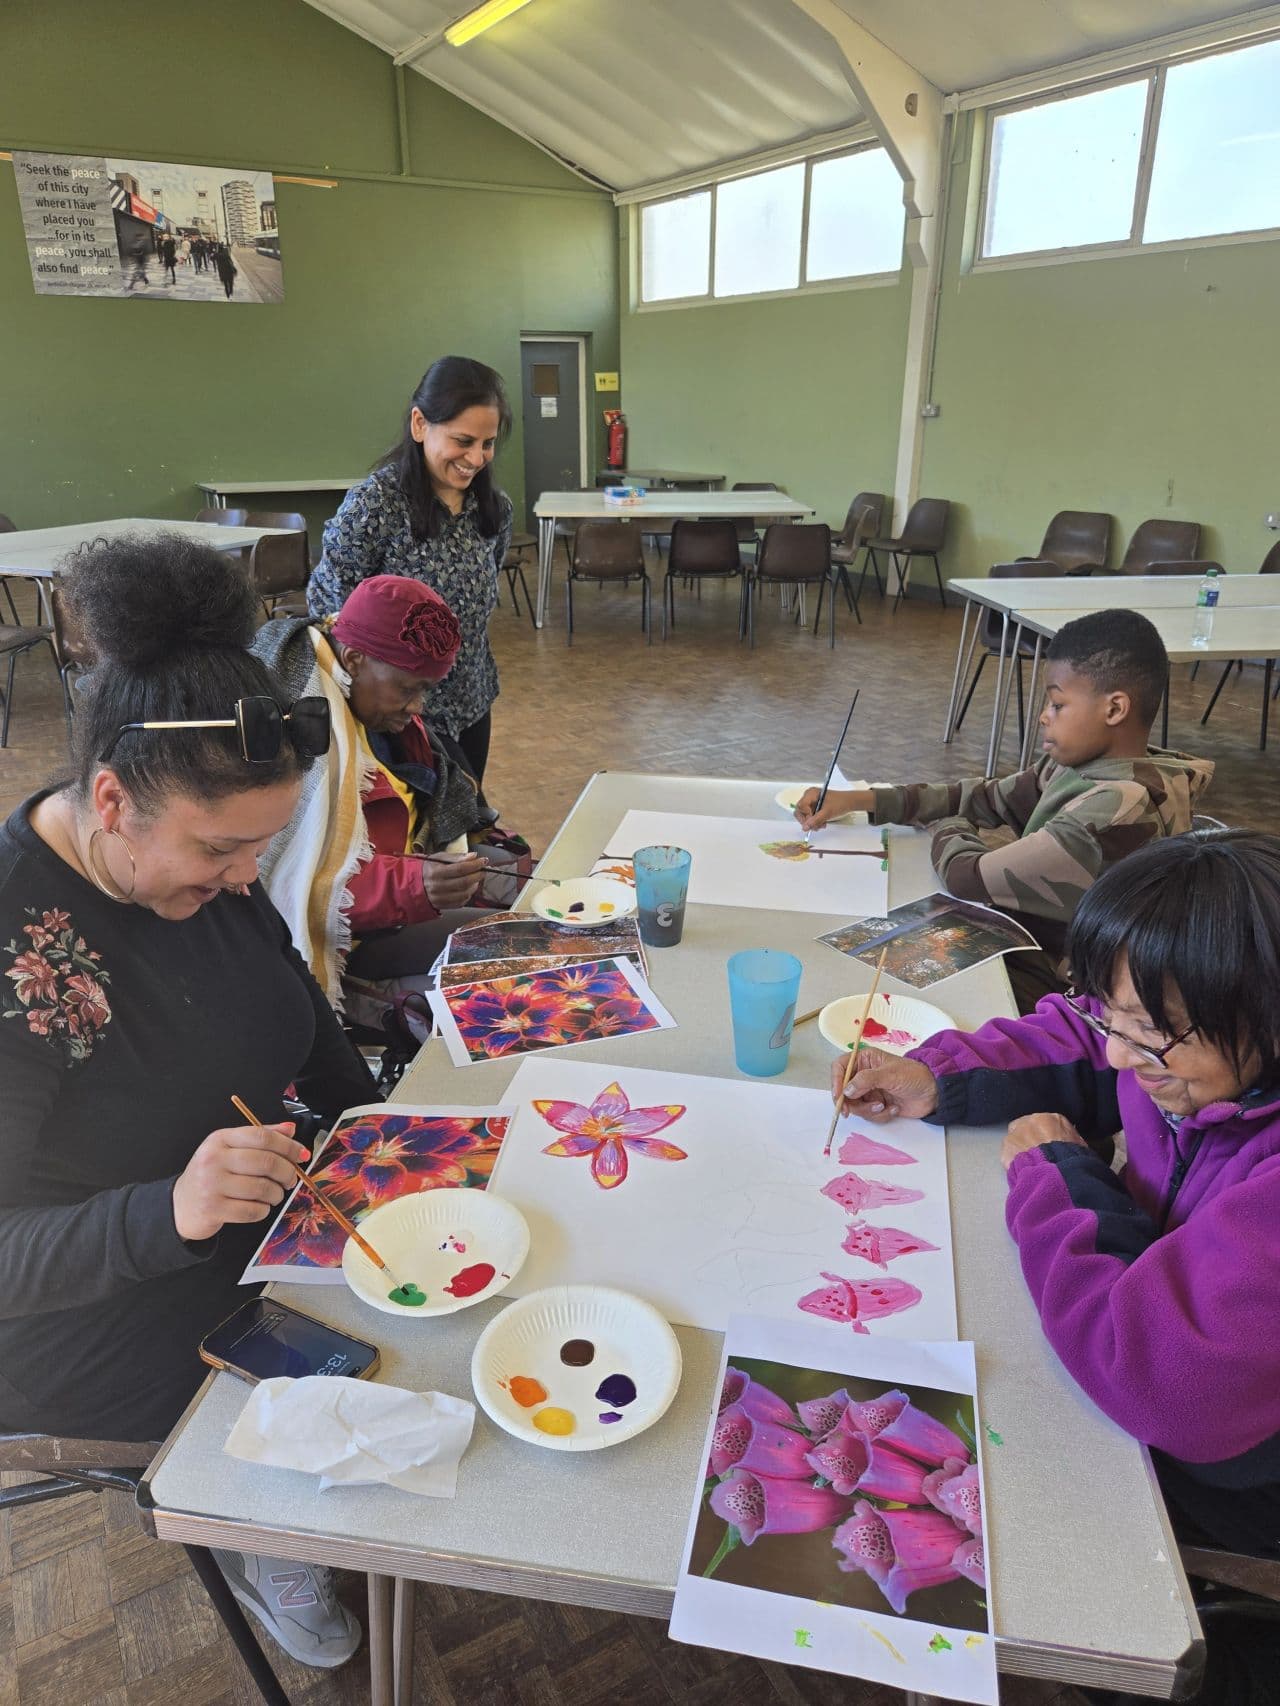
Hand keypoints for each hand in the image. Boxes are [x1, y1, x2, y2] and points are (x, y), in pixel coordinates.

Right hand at [172, 1123, 310, 1241]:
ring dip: (277, 1193)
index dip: (288, 1145)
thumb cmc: (212, 1175)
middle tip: (291, 1179)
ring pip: (262, 1188)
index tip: (302, 1154)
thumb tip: (290, 1129)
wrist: (181, 1205)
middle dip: (287, 1172)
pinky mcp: (213, 1209)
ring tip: (274, 1194)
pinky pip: (253, 1210)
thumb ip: (260, 1137)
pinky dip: (263, 1210)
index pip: (261, 1136)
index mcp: (220, 1139)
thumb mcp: (230, 1149)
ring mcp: (211, 1185)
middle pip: (266, 1162)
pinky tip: (260, 1206)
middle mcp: (213, 1159)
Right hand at [422, 851, 487, 909]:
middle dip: (478, 875)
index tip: (483, 861)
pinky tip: (468, 888)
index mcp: (436, 872)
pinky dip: (468, 895)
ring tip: (475, 879)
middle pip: (465, 882)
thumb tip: (473, 856)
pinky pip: (461, 902)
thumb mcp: (439, 857)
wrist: (413, 883)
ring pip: (465, 893)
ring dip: (474, 885)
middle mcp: (437, 886)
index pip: (461, 868)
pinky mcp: (443, 905)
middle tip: (482, 870)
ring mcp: (440, 898)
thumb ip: (457, 857)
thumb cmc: (428, 868)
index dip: (475, 864)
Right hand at [794, 787, 871, 831]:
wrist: (849, 802)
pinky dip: (815, 822)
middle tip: (816, 827)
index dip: (806, 816)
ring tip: (822, 826)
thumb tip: (804, 828)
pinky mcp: (815, 807)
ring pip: (805, 816)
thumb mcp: (828, 812)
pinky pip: (810, 817)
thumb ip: (816, 820)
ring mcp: (811, 802)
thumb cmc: (839, 803)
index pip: (801, 806)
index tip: (813, 822)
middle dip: (808, 821)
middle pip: (800, 811)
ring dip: (812, 823)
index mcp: (810, 793)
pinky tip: (822, 824)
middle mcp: (808, 797)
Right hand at [830, 1046, 938, 1122]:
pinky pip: (869, 1114)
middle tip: (851, 1112)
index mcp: (865, 1060)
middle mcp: (864, 1075)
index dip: (835, 1081)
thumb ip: (866, 1081)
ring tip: (884, 1106)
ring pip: (856, 1105)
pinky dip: (880, 1115)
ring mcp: (870, 1091)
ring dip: (869, 1110)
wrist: (934, 1093)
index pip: (840, 1067)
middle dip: (851, 1102)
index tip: (838, 1096)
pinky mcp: (878, 1105)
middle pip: (844, 1090)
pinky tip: (893, 1109)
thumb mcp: (889, 1074)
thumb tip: (846, 1090)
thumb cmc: (914, 1075)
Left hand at [1001, 1113, 1086, 1171]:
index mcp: (1053, 1119)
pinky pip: (1008, 1153)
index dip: (1044, 1137)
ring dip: (1020, 1150)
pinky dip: (1012, 1161)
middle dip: (1029, 1140)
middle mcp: (1032, 1120)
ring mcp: (1017, 1132)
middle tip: (1035, 1157)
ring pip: (1015, 1139)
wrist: (1057, 1173)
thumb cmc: (1073, 1160)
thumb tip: (1070, 1145)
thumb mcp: (1080, 1147)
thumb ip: (1071, 1141)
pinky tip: (1020, 1171)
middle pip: (1026, 1128)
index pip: (1045, 1124)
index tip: (1046, 1148)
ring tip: (1028, 1167)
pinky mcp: (1006, 1146)